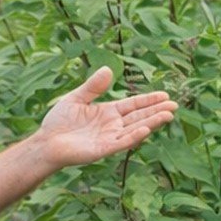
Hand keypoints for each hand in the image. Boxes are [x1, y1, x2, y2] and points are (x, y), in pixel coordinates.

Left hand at [37, 65, 176, 166]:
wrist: (45, 142)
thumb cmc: (58, 122)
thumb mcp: (76, 98)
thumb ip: (93, 87)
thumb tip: (109, 69)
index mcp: (108, 113)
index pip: (133, 105)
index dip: (148, 100)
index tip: (165, 95)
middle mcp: (112, 126)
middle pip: (139, 117)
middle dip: (156, 111)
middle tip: (174, 106)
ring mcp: (109, 139)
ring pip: (134, 130)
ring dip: (151, 123)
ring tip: (168, 115)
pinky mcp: (102, 150)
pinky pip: (121, 143)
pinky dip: (133, 137)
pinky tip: (145, 129)